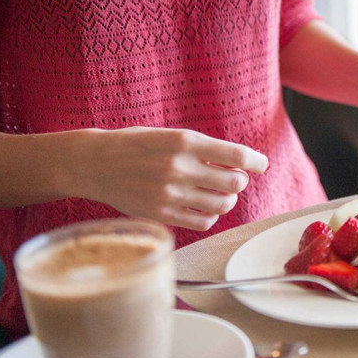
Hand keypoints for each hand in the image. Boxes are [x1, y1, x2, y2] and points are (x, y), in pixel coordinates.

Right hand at [59, 127, 267, 230]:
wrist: (95, 162)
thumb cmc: (139, 145)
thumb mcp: (172, 135)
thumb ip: (204, 149)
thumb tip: (241, 164)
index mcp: (185, 141)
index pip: (236, 156)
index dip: (256, 162)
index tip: (262, 165)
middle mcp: (179, 167)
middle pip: (234, 183)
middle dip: (240, 181)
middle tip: (233, 178)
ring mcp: (170, 193)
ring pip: (222, 205)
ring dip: (228, 200)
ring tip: (221, 193)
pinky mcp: (161, 214)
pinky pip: (203, 222)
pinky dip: (211, 216)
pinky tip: (204, 207)